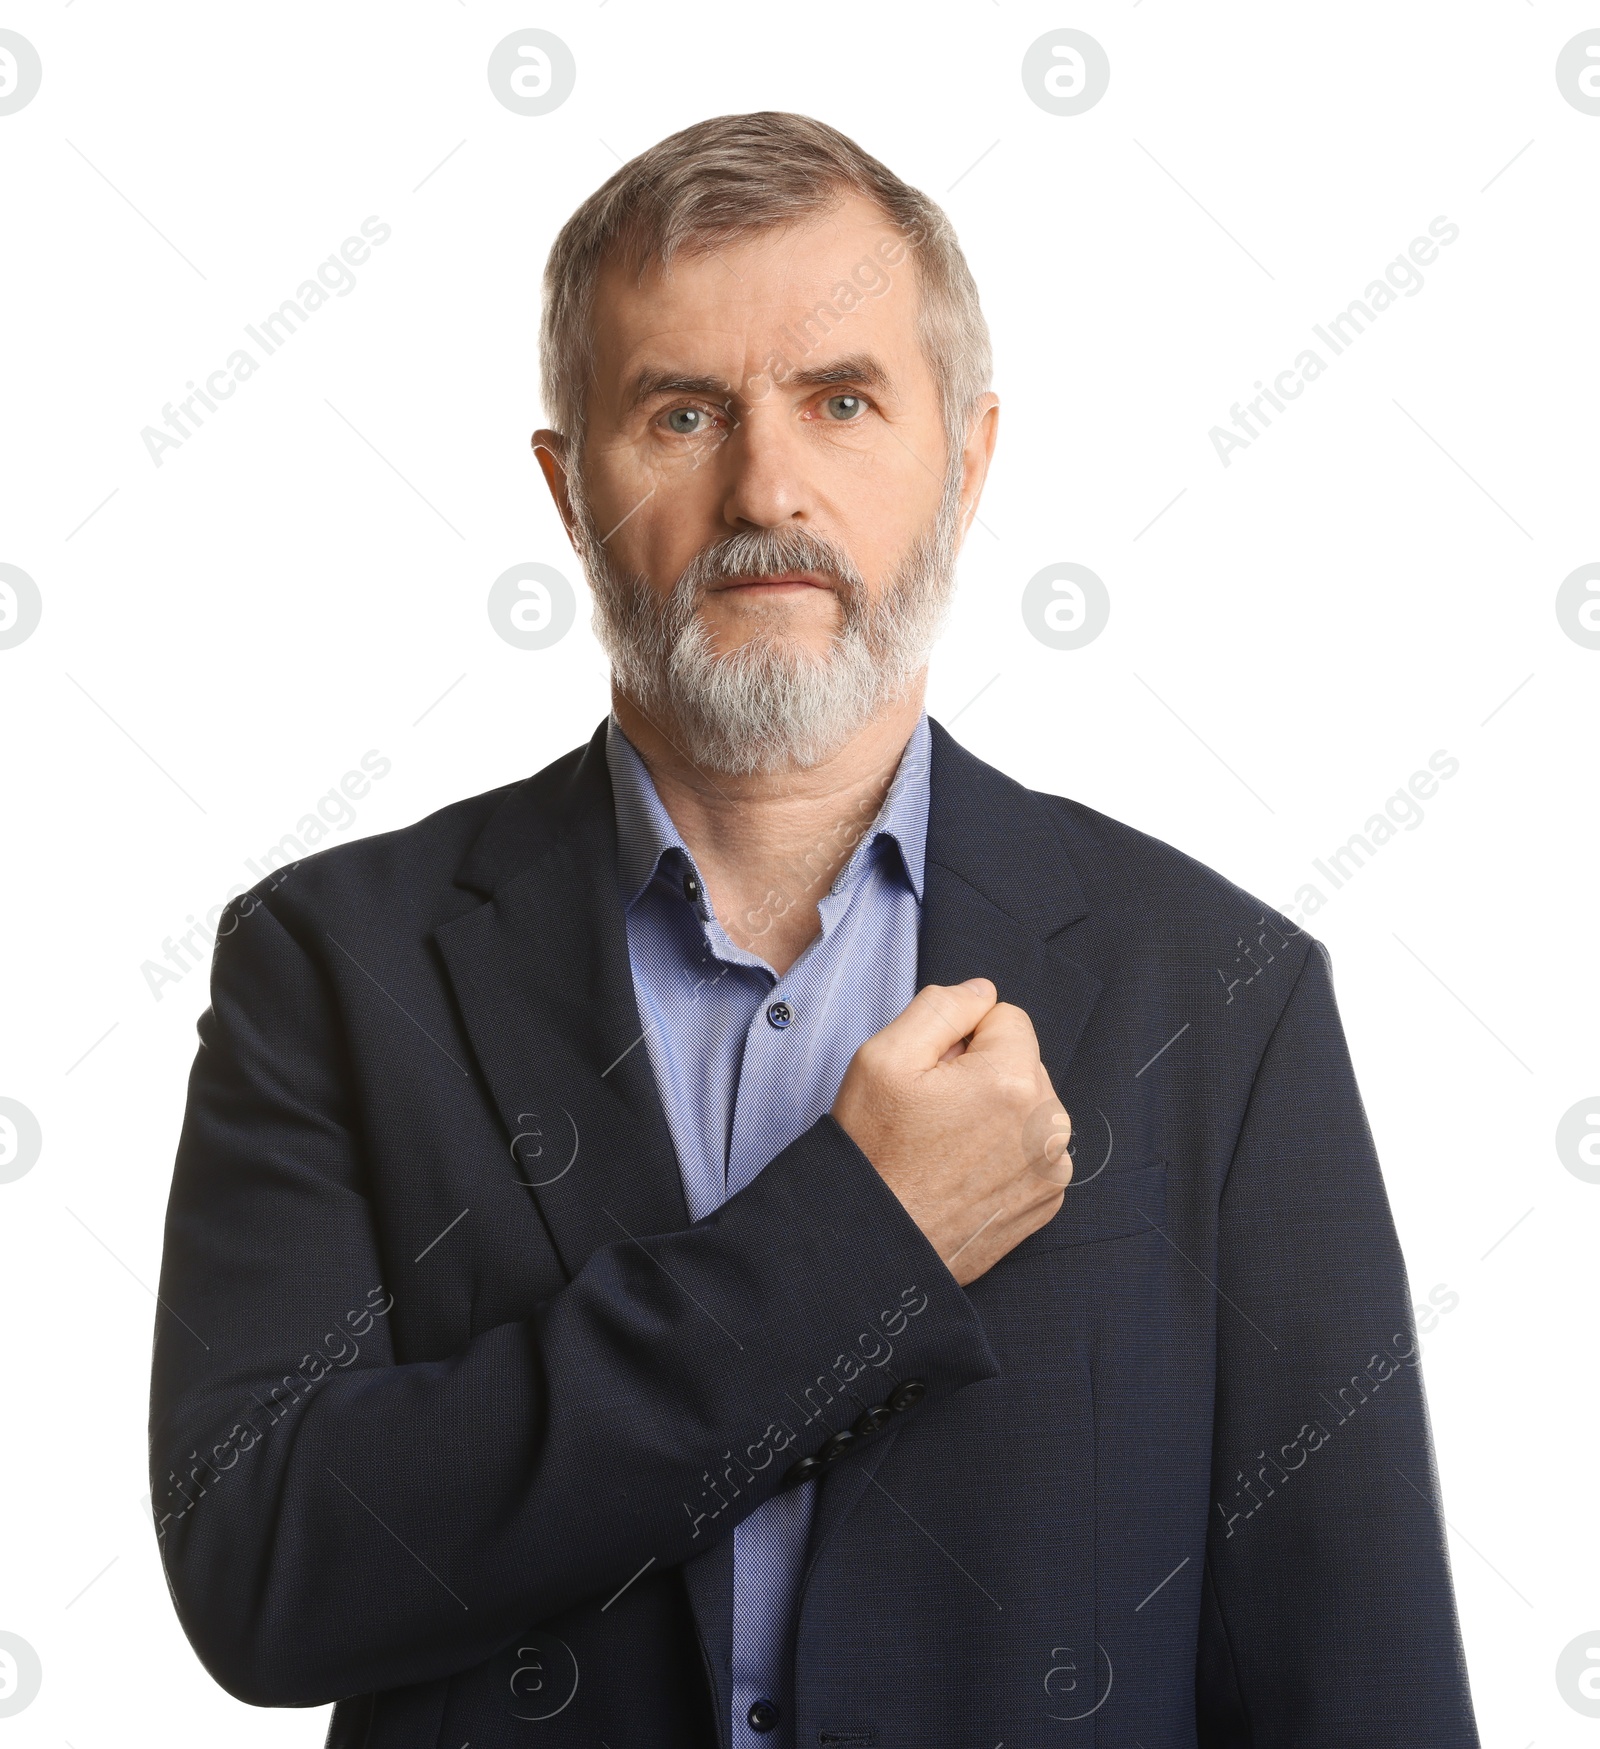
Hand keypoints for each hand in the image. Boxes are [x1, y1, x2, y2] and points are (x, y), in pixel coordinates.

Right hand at [832, 978, 1072, 1285]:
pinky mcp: (1046, 1199)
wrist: (874, 1242)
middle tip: (933, 1112)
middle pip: (1019, 1061)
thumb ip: (942, 1006)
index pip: (1005, 1016)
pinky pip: (1031, 1148)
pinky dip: (1003, 1151)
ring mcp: (1052, 1167)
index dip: (961, 1037)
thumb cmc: (875, 1152)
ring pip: (1026, 1105)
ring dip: (994, 1112)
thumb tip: (983, 992)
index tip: (931, 1073)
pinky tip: (963, 1171)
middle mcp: (1049, 1125)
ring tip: (946, 1145)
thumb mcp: (884, 1056)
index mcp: (1015, 1081)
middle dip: (981, 1072)